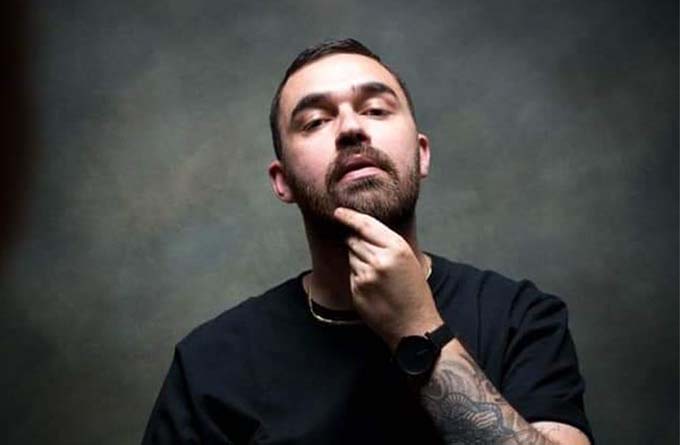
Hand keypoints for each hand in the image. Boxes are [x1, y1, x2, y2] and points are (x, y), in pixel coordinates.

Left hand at [333, 207, 442, 350]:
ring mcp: (366, 275)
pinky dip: (358, 276)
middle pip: (354, 239)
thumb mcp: (408, 260)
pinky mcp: (357, 290)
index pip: (365, 224)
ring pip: (351, 256)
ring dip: (358, 260)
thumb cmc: (414, 292)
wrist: (414, 325)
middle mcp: (380, 259)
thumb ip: (387, 243)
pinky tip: (373, 287)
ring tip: (378, 275)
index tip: (338, 212)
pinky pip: (351, 274)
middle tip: (373, 257)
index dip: (349, 216)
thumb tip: (362, 229)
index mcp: (397, 248)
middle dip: (357, 242)